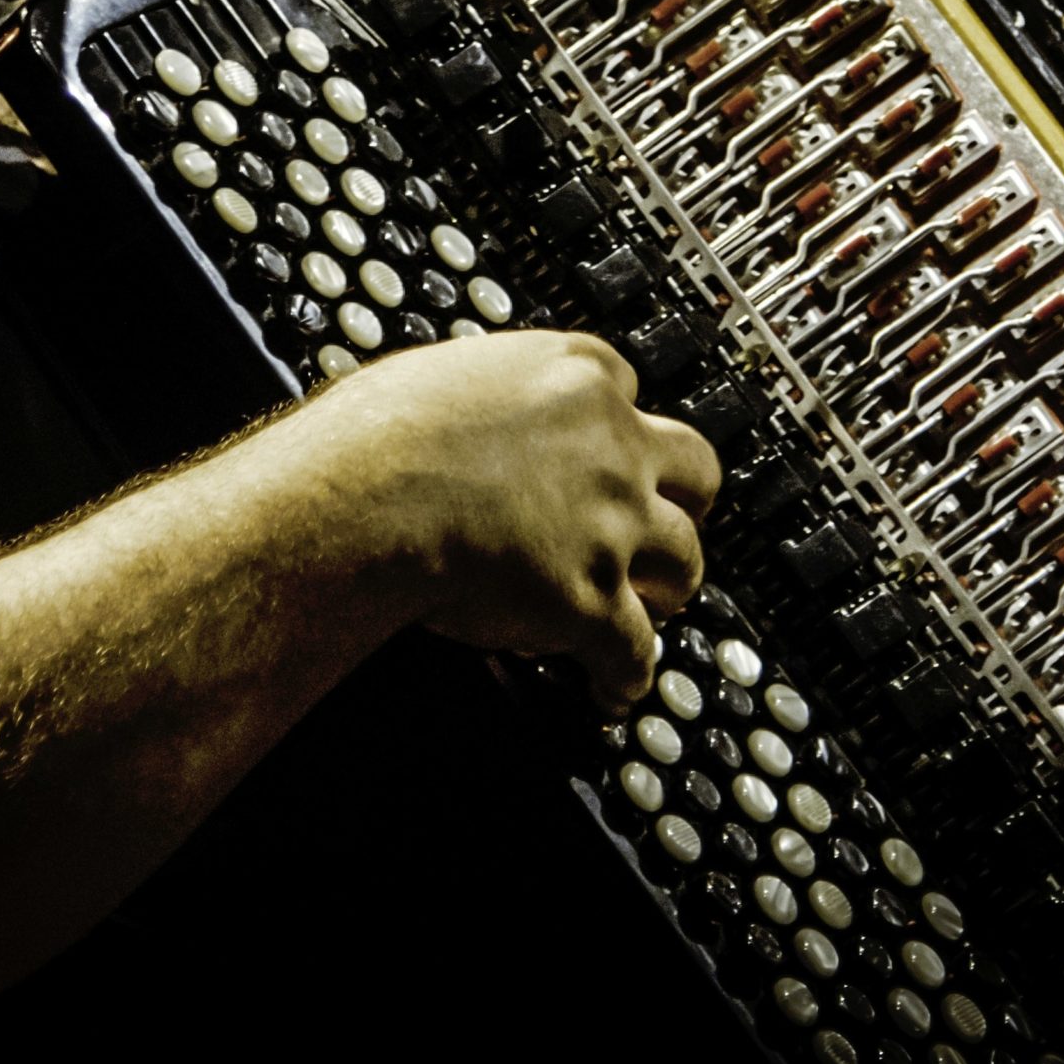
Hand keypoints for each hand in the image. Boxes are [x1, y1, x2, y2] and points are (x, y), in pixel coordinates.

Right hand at [327, 329, 721, 709]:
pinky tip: (613, 689)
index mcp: (577, 375)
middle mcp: (612, 443)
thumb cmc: (377, 436)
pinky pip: (635, 651)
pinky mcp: (594, 599)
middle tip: (665, 519)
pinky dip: (627, 676)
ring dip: (668, 586)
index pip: (628, 392)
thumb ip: (493, 394)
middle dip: (686, 500)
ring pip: (685, 560)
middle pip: (696, 469)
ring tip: (652, 605)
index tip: (609, 449)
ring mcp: (613, 523)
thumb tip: (474, 414)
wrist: (367, 499)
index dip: (617, 430)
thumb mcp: (449, 374)